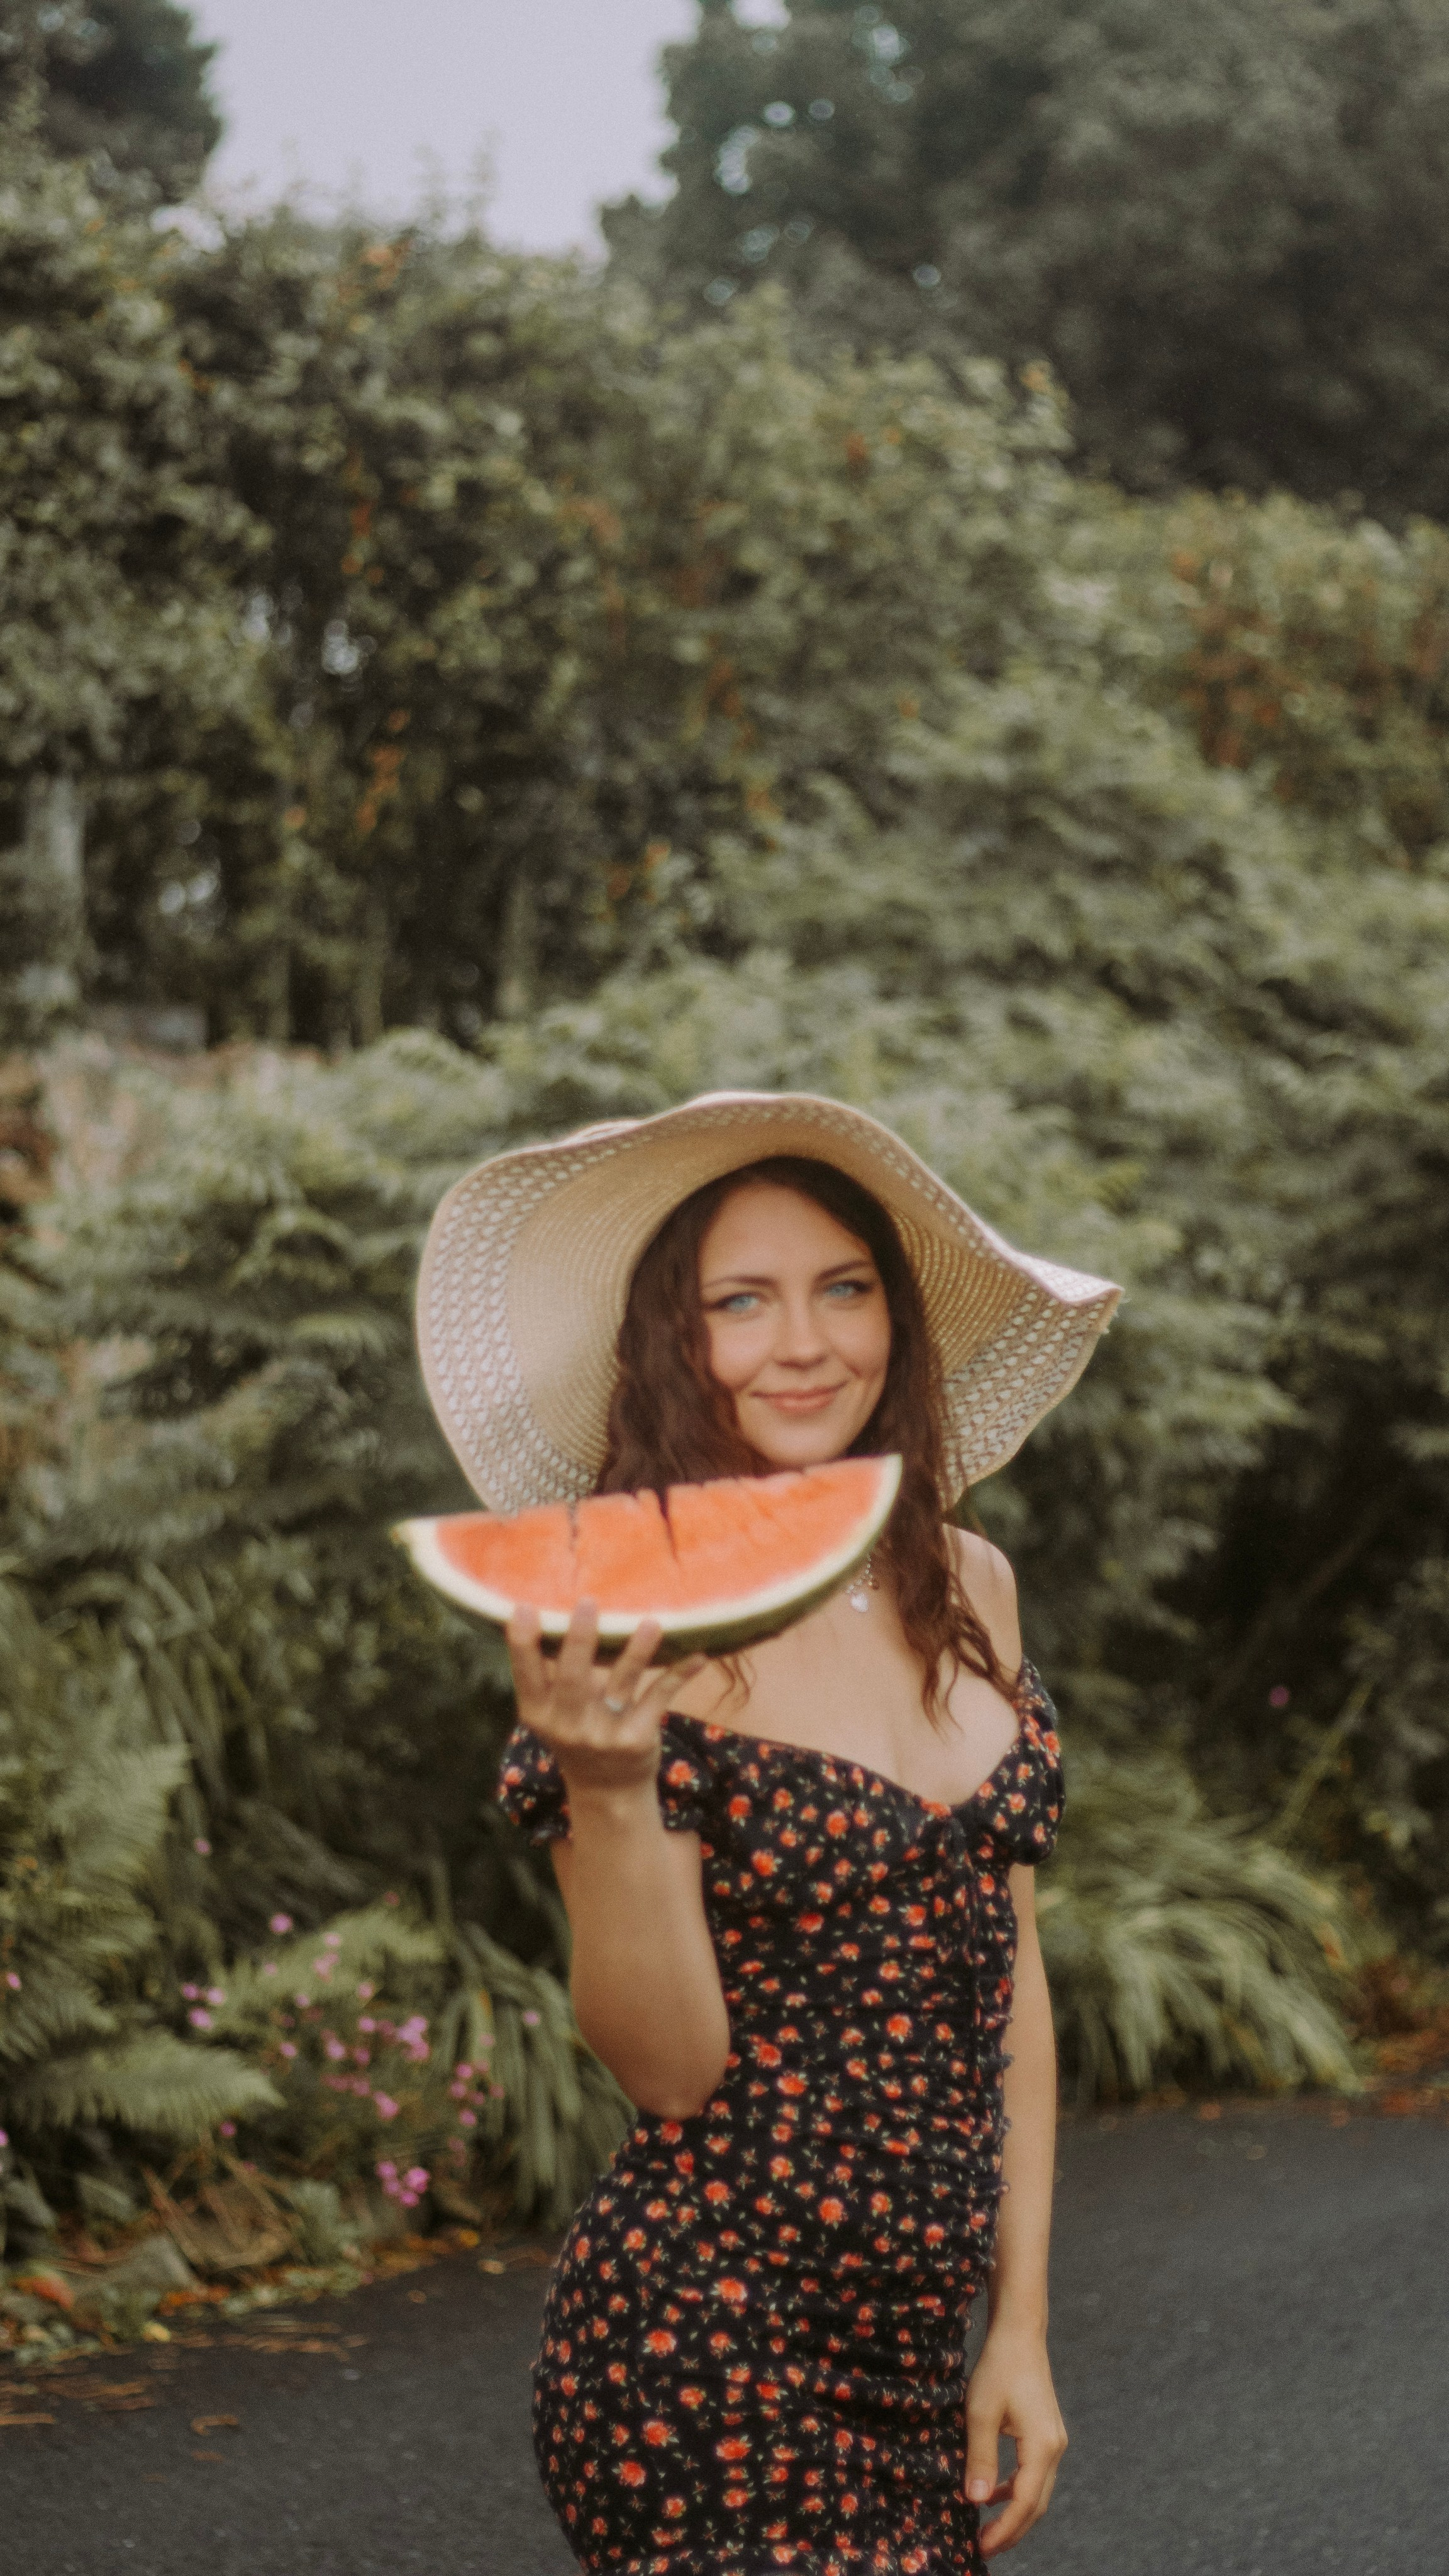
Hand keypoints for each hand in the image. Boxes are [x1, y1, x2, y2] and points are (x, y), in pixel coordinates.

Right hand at [506, 1601, 704, 1801]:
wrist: (608, 1792)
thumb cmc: (577, 1733)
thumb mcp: (552, 1713)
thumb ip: (552, 1675)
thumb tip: (559, 1608)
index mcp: (539, 1712)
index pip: (526, 1675)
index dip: (522, 1643)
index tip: (523, 1608)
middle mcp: (568, 1725)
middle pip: (573, 1677)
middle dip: (580, 1640)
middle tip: (588, 1602)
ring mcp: (604, 1734)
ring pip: (622, 1683)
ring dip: (637, 1652)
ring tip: (651, 1623)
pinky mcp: (638, 1738)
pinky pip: (659, 1697)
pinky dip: (679, 1674)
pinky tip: (698, 1655)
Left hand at [964, 2322, 1066, 2556]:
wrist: (1020, 2333)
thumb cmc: (998, 2367)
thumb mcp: (980, 2413)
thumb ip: (980, 2459)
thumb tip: (976, 2501)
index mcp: (1042, 2447)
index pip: (1025, 2503)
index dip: (1005, 2530)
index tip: (981, 2547)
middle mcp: (1055, 2448)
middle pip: (1036, 2504)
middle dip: (1012, 2530)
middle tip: (983, 2548)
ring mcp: (1054, 2441)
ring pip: (1037, 2491)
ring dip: (1014, 2512)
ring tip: (986, 2529)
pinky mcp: (1047, 2434)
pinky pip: (1034, 2474)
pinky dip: (1016, 2490)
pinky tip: (994, 2493)